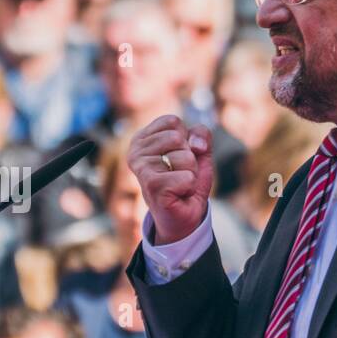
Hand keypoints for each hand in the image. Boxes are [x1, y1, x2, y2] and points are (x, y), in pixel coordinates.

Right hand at [127, 116, 214, 244]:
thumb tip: (196, 144)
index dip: (185, 139)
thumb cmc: (185, 181)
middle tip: (179, 174)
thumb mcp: (198, 151)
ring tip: (178, 184)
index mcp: (142, 139)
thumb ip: (200, 134)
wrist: (183, 216)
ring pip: (185, 156)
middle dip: (189, 157)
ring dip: (190, 172)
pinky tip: (177, 195)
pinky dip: (189, 187)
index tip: (177, 157)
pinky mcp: (152, 186)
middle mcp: (136, 152)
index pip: (172, 122)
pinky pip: (187, 177)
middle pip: (178, 137)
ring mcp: (142, 169)